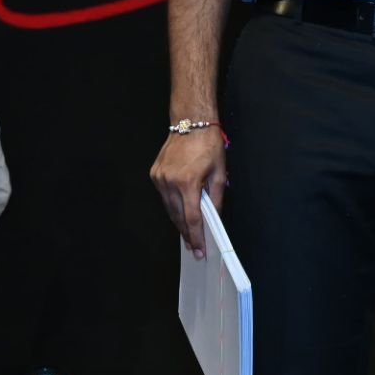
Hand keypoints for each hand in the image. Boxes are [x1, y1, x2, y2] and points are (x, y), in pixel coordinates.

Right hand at [150, 127, 227, 257]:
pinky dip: (173, 206)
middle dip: (187, 234)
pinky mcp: (154, 175)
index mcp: (188, 182)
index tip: (199, 249)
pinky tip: (181, 212)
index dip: (196, 236)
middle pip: (177, 217)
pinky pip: (164, 197)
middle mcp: (170, 182)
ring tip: (189, 234)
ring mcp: (159, 178)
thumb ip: (215, 198)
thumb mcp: (220, 173)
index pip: (192, 218)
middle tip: (194, 248)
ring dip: (179, 222)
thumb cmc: (208, 146)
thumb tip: (213, 218)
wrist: (191, 125)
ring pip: (169, 209)